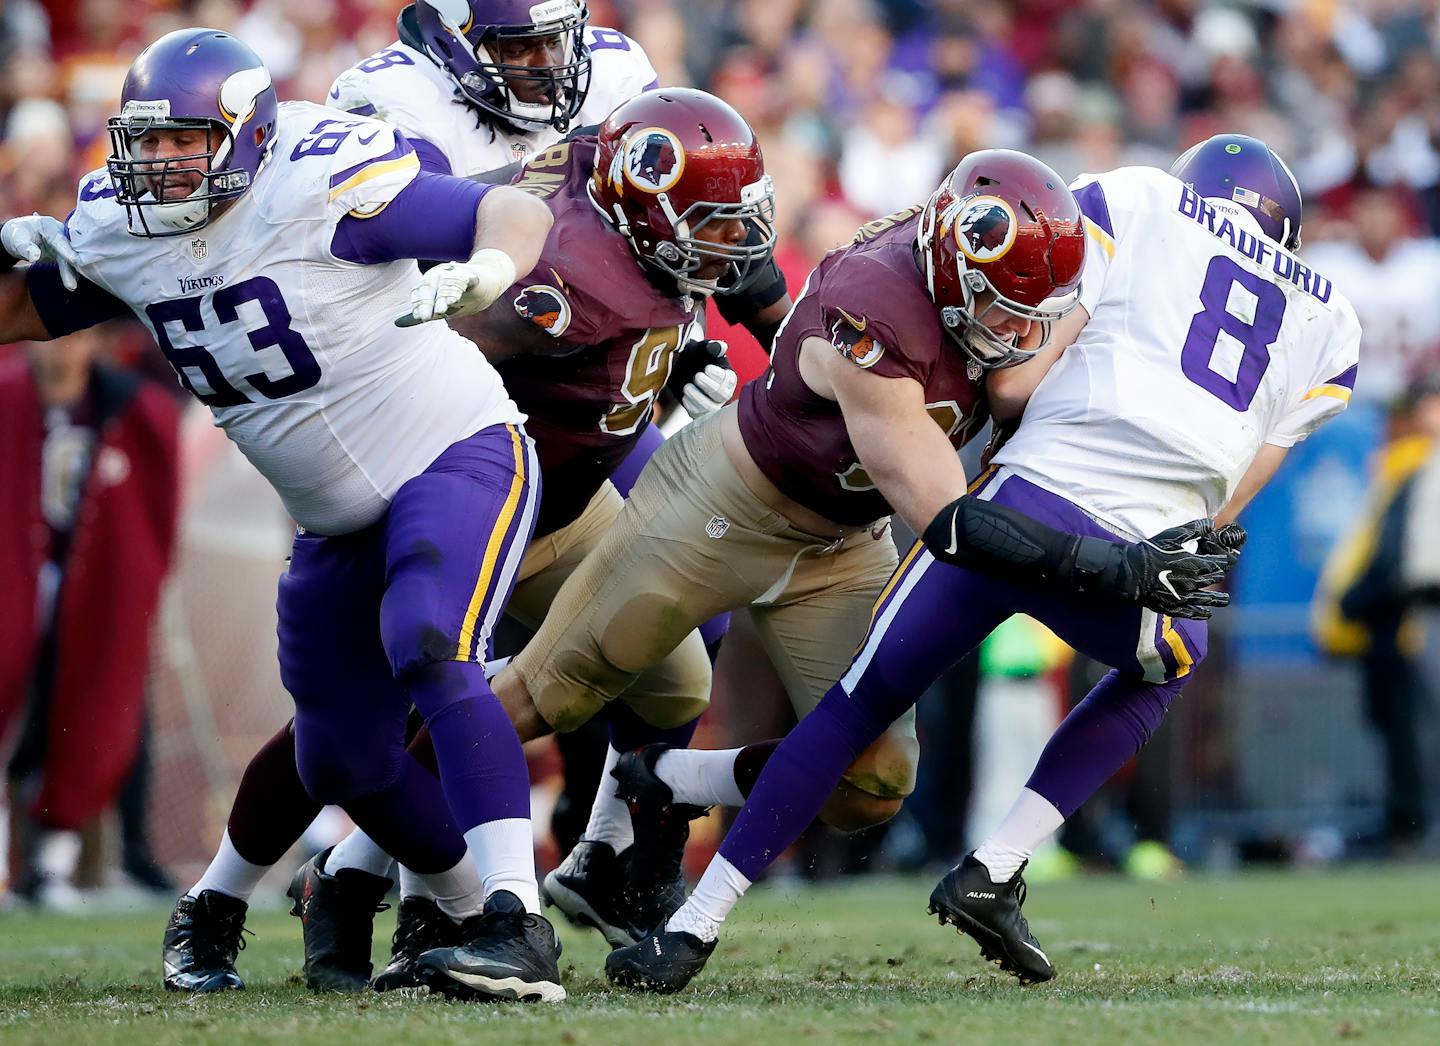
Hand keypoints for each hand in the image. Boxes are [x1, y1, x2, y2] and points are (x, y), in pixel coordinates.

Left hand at [1, 214, 78, 289]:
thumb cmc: (18, 235)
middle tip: (75, 278)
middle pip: (69, 249)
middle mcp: (60, 232)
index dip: (66, 250)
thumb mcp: (17, 239)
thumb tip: (35, 257)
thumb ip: (25, 247)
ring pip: (71, 257)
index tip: (74, 260)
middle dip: (73, 264)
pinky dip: (72, 272)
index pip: (59, 239)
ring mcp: (64, 242)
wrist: (20, 236)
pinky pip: (70, 262)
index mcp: (48, 225)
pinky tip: (74, 282)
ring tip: (72, 286)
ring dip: (73, 272)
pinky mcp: (65, 252)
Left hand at [397, 247, 515, 326]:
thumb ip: (422, 313)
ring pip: (445, 284)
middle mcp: (439, 274)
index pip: (420, 292)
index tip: (417, 317)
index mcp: (430, 282)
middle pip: (429, 286)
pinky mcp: (471, 274)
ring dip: (442, 297)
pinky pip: (462, 279)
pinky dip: (457, 288)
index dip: (418, 304)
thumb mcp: (441, 306)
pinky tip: (455, 299)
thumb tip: (396, 323)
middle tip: (423, 317)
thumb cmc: (461, 295)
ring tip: (441, 310)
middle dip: (426, 302)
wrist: (489, 281)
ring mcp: (455, 272)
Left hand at [667, 339, 736, 417]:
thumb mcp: (706, 352)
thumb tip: (720, 346)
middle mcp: (723, 394)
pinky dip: (690, 406)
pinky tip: (685, 397)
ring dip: (697, 397)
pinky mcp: (701, 415)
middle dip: (709, 385)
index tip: (707, 368)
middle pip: (721, 394)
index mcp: (728, 379)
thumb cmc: (699, 362)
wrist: (685, 373)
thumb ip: (713, 348)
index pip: (728, 379)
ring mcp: (713, 406)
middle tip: (697, 376)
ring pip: (710, 407)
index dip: (718, 375)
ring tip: (687, 387)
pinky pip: (698, 414)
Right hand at [1118, 518, 1238, 619]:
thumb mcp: (1171, 536)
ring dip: (1218, 599)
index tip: (1226, 560)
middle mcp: (1193, 582)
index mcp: (1194, 564)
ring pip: (1207, 599)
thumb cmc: (1150, 553)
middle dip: (1219, 576)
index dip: (1223, 561)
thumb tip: (1210, 523)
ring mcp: (1184, 597)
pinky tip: (1207, 613)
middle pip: (1213, 579)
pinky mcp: (1174, 607)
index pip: (1217, 563)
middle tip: (1222, 574)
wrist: (1129, 574)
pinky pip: (1192, 612)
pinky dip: (1201, 613)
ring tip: (1225, 600)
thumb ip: (1193, 529)